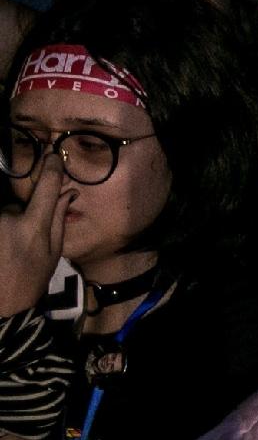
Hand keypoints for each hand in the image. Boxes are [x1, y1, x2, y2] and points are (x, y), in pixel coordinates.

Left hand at [0, 163, 72, 316]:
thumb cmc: (29, 283)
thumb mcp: (54, 254)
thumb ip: (58, 219)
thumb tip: (68, 193)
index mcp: (32, 226)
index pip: (46, 187)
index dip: (52, 168)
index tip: (54, 156)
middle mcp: (7, 220)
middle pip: (16, 205)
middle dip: (20, 216)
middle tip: (19, 243)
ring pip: (2, 214)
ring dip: (5, 226)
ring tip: (6, 251)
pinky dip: (2, 233)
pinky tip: (3, 251)